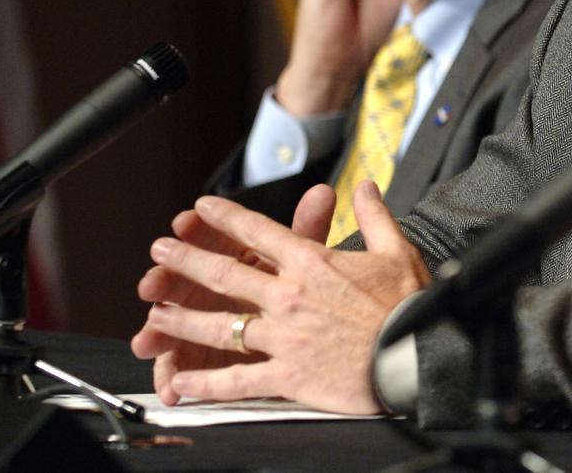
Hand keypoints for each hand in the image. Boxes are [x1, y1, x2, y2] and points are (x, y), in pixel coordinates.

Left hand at [135, 182, 429, 412]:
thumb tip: (365, 186)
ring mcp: (284, 337)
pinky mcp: (287, 376)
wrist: (417, 358)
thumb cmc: (408, 307)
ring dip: (181, 320)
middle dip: (185, 261)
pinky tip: (181, 384)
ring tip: (153, 315)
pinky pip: (237, 380)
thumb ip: (374, 215)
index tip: (200, 207)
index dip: (225, 216)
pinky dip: (205, 384)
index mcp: (311, 262)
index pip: (257, 231)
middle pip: (225, 274)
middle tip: (158, 252)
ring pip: (220, 326)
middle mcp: (289, 295)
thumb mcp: (396, 250)